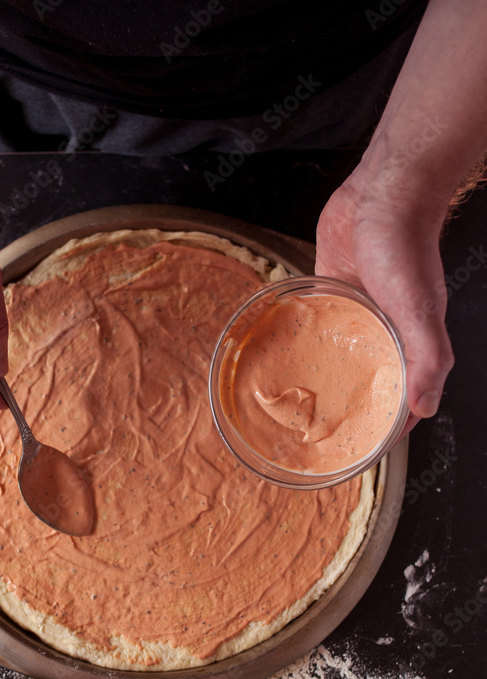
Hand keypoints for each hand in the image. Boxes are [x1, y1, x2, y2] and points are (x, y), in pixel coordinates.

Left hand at [315, 167, 454, 435]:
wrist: (384, 194)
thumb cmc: (407, 249)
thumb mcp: (421, 311)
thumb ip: (427, 360)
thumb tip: (424, 409)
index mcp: (410, 345)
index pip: (401, 401)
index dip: (386, 430)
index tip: (362, 454)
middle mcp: (384, 335)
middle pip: (367, 385)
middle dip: (348, 413)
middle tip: (318, 440)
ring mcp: (357, 317)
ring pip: (339, 359)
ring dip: (323, 381)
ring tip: (293, 409)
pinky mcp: (332, 294)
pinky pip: (317, 327)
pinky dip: (303, 344)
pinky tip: (282, 360)